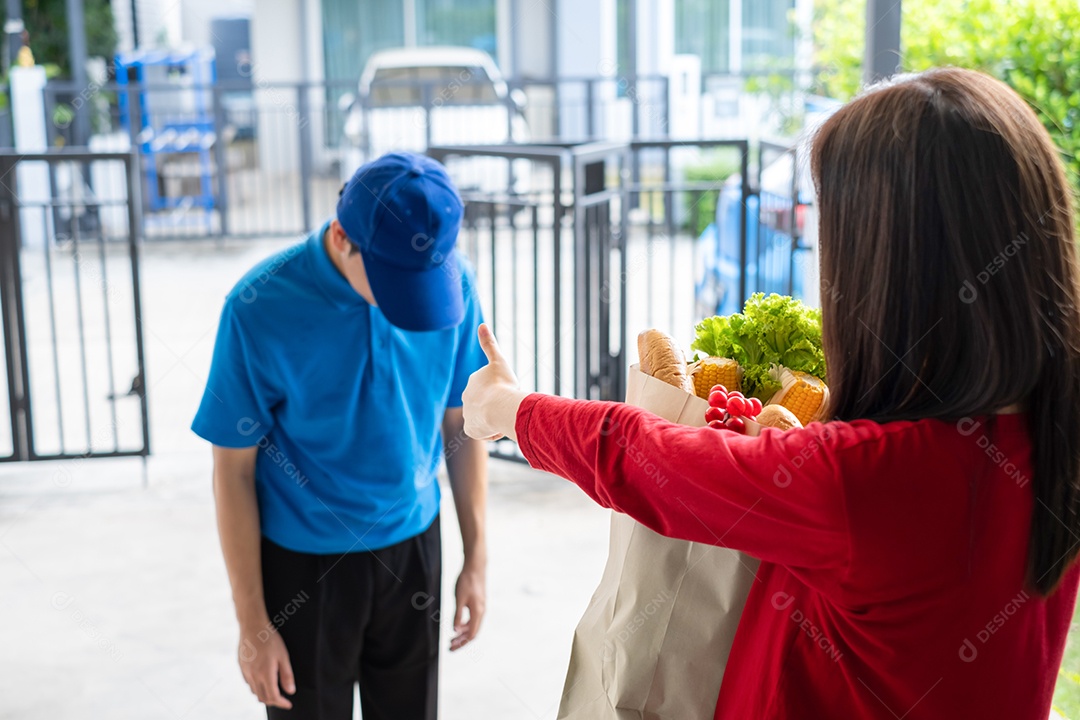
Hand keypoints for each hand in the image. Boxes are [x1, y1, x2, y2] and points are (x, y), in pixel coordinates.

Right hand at [239, 623, 295, 708]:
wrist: (252, 626)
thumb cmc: (270, 639)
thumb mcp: (283, 656)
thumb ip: (287, 675)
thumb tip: (290, 691)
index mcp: (265, 674)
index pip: (273, 697)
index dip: (281, 703)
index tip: (288, 704)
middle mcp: (253, 676)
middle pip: (262, 697)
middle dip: (273, 701)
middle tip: (282, 699)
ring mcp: (246, 672)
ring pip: (254, 691)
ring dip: (264, 694)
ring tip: (273, 691)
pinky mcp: (241, 667)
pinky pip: (248, 683)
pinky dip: (256, 687)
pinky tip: (262, 681)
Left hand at [451, 564, 485, 650]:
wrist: (475, 566)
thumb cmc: (466, 581)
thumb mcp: (459, 599)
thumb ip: (457, 615)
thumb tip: (455, 630)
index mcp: (478, 612)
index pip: (471, 634)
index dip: (461, 643)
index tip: (451, 648)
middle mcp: (482, 611)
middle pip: (472, 632)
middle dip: (461, 641)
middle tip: (450, 646)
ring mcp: (481, 607)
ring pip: (473, 625)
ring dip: (463, 633)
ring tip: (452, 638)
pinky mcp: (479, 603)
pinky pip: (473, 619)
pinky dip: (465, 625)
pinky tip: (457, 625)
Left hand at [462, 324, 526, 440]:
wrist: (498, 407)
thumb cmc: (502, 384)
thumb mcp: (498, 360)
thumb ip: (489, 344)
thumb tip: (481, 324)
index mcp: (472, 382)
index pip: (489, 388)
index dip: (502, 390)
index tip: (508, 391)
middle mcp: (466, 397)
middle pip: (487, 403)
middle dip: (498, 405)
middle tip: (507, 403)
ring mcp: (467, 414)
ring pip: (486, 418)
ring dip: (496, 419)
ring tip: (504, 416)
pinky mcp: (470, 429)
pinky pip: (484, 431)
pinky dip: (493, 431)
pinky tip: (498, 426)